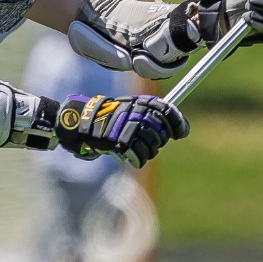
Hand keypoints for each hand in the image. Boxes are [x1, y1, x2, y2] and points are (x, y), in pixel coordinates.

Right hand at [54, 93, 189, 167]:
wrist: (82, 121)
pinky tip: (133, 158)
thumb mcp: (129, 107)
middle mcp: (136, 113)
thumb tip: (180, 128)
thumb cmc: (108, 116)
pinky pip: (140, 155)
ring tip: (139, 151)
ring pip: (152, 146)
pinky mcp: (122, 141)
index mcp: (139, 102)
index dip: (177, 123)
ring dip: (148, 152)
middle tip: (149, 144)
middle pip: (160, 132)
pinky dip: (139, 159)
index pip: (166, 111)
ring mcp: (129, 127)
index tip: (180, 133)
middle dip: (157, 141)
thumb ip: (151, 113)